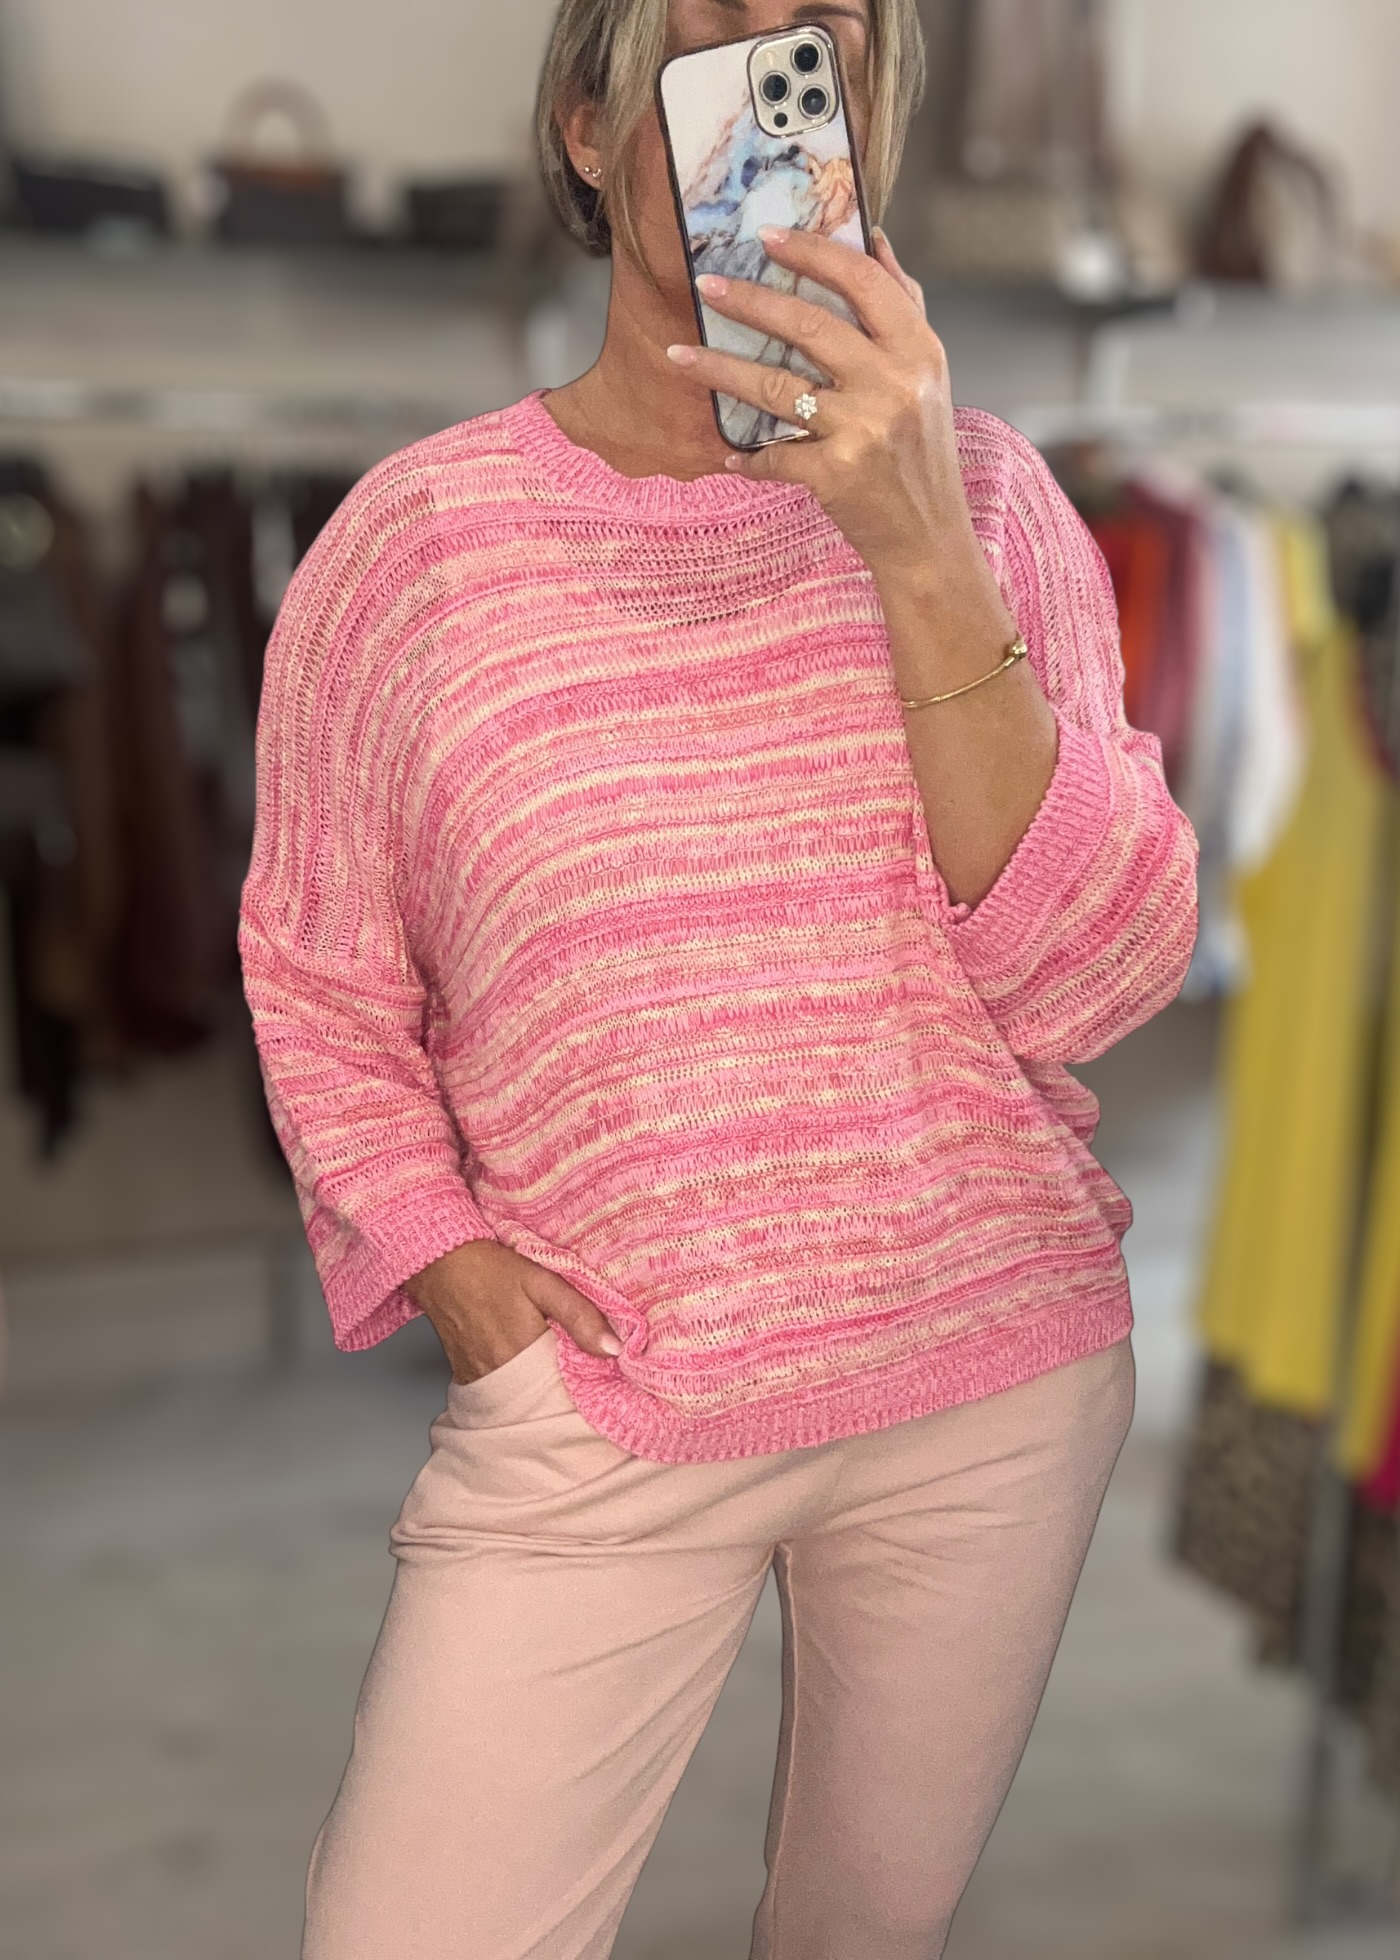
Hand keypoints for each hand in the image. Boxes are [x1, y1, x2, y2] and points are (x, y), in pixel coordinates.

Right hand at [403, 1240, 622, 1385]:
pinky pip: (498, 1393)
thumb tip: (615, 1349)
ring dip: (539, 1388)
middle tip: (582, 1371)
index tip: (603, 1376)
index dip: (588, 1383)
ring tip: (553, 1368)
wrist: (440, 1263)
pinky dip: (515, 1385)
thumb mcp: (542, 1281)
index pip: (568, 1388)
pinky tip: (524, 1367)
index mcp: (524, 1353)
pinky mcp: (465, 1378)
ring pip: (521, 1397)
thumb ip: (579, 1315)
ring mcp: (479, 1379)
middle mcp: (499, 1374)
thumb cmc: (491, 1269)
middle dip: (564, 1389)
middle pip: (544, 1397)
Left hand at [664, 226, 981, 593]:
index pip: (862, 282)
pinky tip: (728, 455)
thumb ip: (905, 304)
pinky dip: (748, 458)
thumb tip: (874, 239)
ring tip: (679, 355)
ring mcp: (863, 429)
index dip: (812, 253)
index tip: (768, 236)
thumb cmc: (923, 450)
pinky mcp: (836, 474)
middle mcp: (892, 383)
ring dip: (720, 369)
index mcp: (917, 350)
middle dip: (749, 300)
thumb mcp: (929, 373)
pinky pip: (776, 456)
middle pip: (808, 326)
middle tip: (706, 284)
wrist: (930, 535)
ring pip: (776, 385)